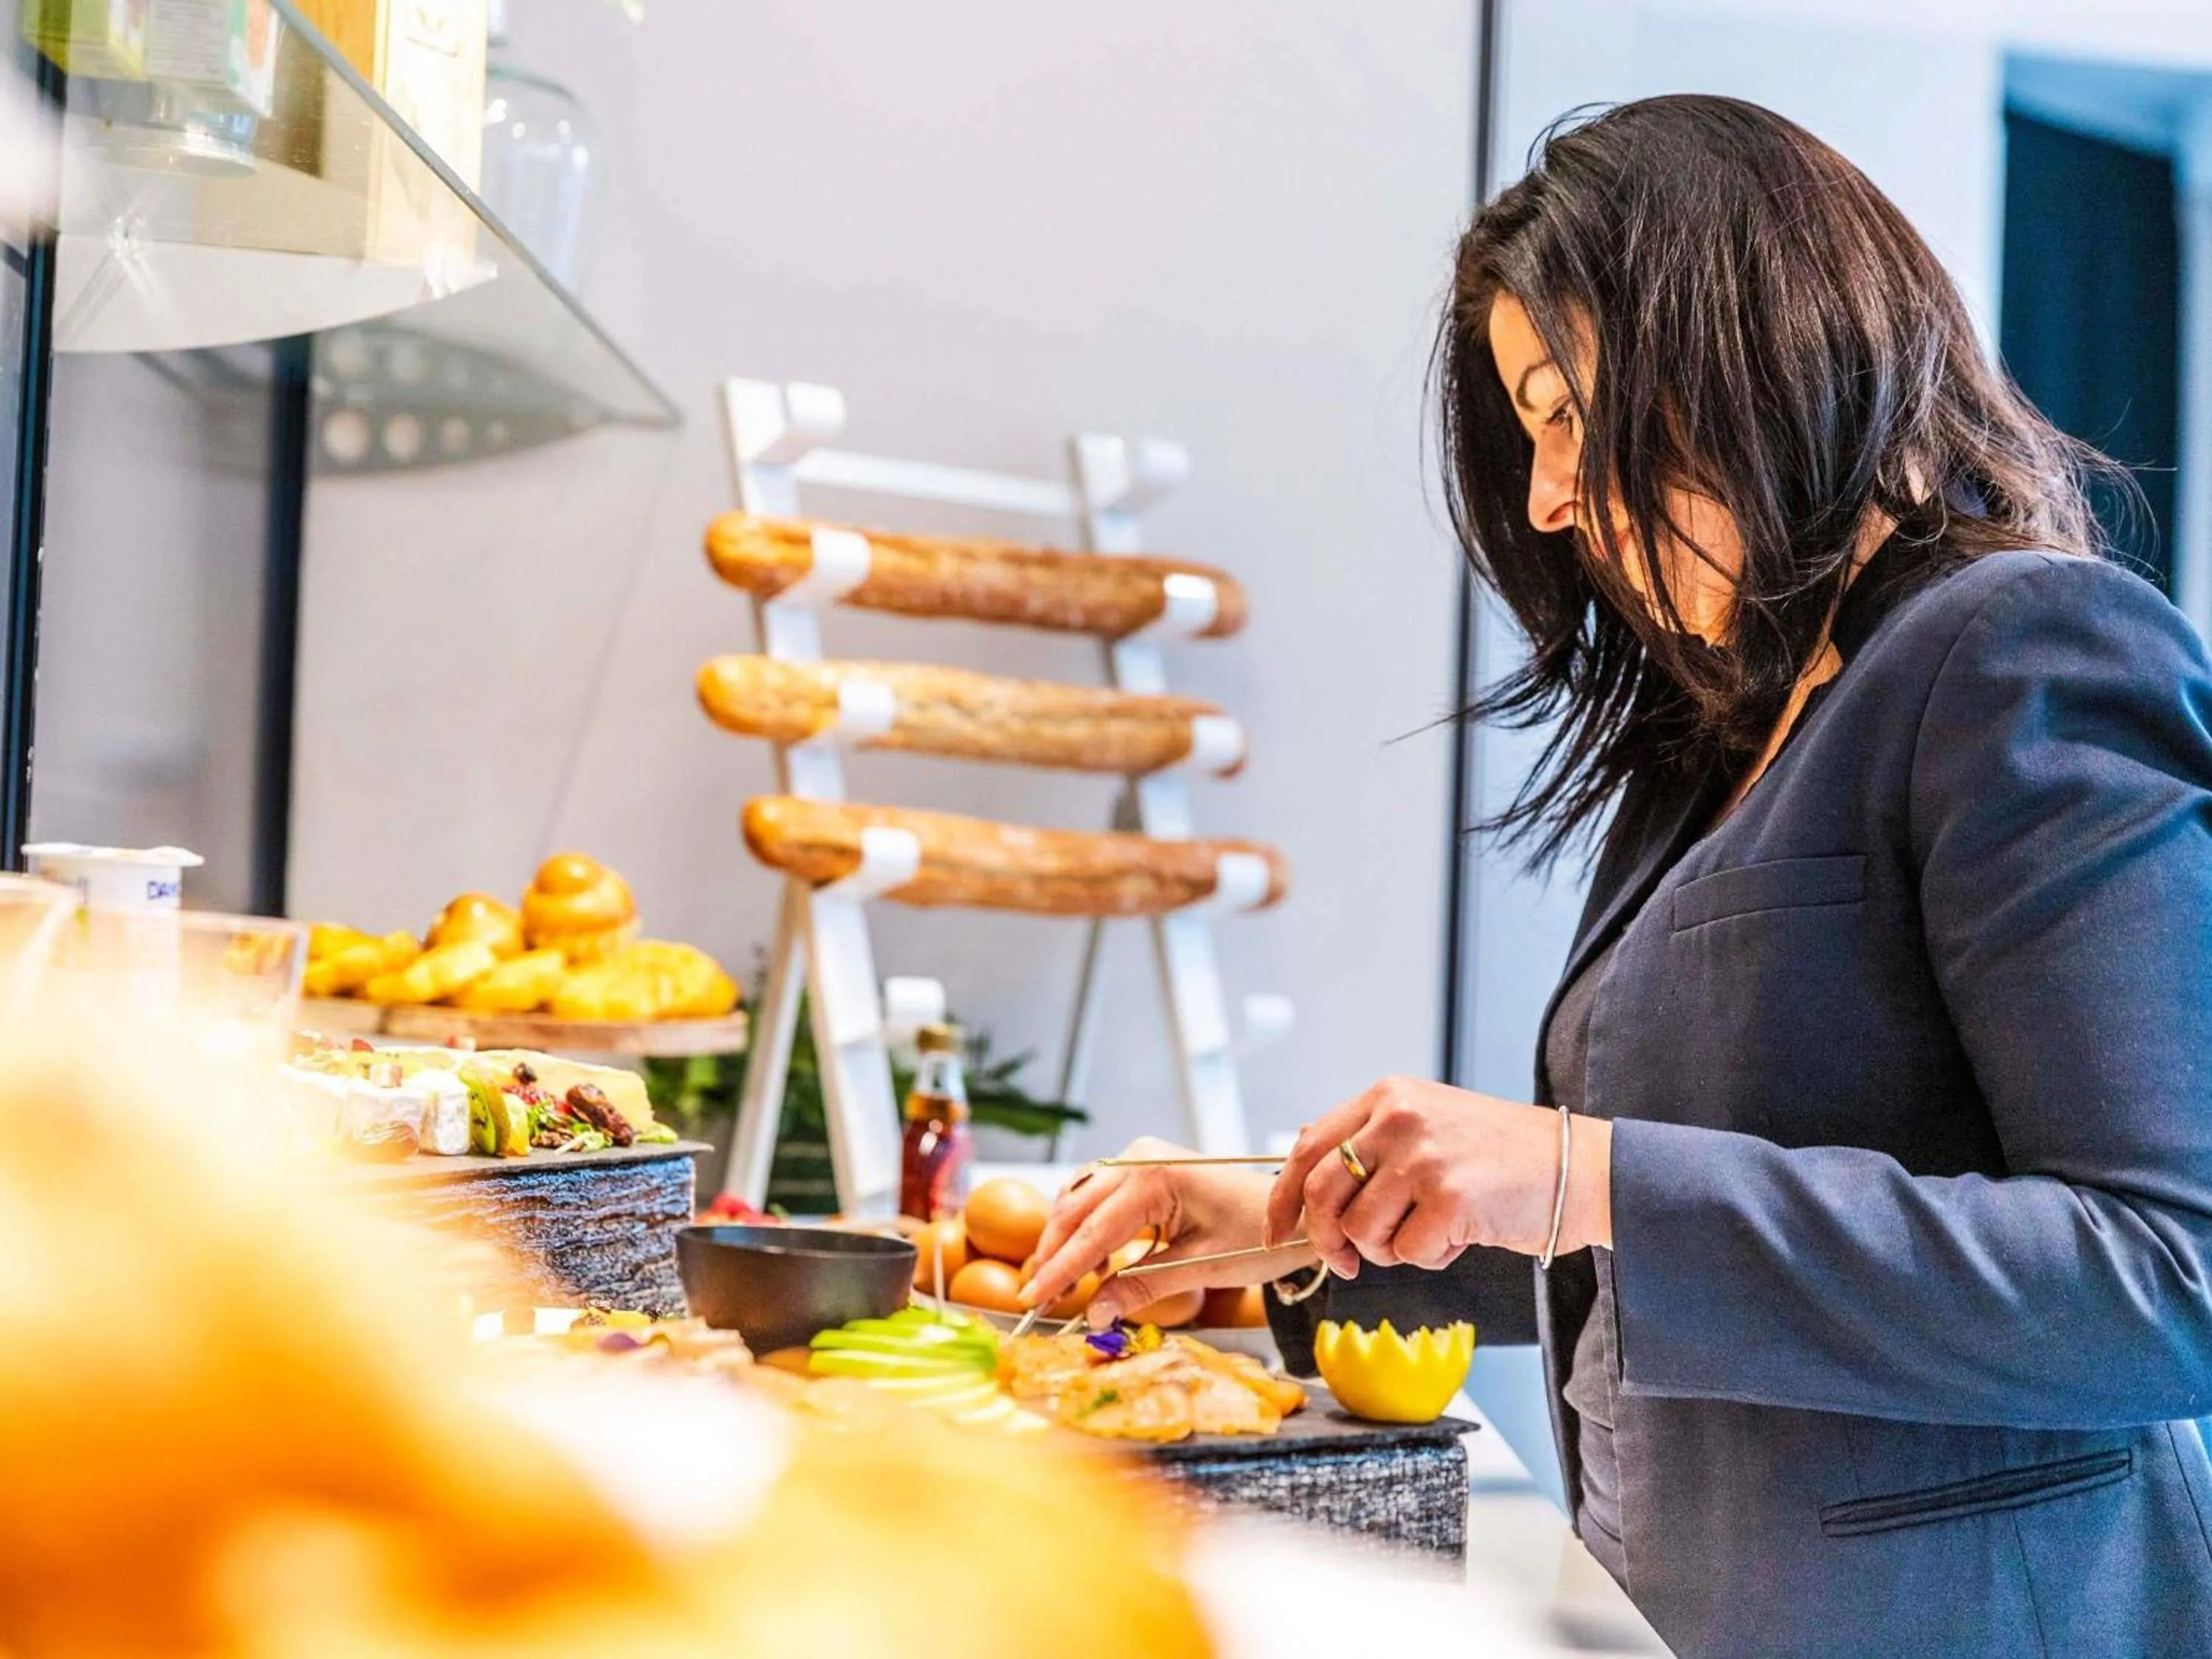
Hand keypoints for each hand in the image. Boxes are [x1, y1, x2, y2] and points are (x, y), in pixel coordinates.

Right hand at [1022, 1137, 1318, 1326]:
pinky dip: (1086, 1227)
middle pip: (1074, 1209)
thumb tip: (1094, 1314)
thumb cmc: (1258, 1237)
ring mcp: (1139, 1157)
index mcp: (1155, 1176)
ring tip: (1062, 1285)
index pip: (1092, 1231)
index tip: (1031, 1300)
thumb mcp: (1201, 1268)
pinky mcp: (1142, 1167)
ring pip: (1079, 1199)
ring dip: (1066, 1240)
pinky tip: (1094, 1263)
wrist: (1293, 1212)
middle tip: (1037, 1299)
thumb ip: (1143, 1288)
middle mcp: (1139, 1157)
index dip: (1059, 1270)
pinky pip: (1097, 1195)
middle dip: (1053, 1255)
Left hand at [1265, 1076, 1611, 1278]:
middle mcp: (1399, 1118)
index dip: (1284, 1197)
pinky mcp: (1451, 1197)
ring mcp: (1424, 1156)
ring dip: (1389, 1250)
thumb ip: (1372, 1146)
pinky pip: (1407, 1253)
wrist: (1579, 1166)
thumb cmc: (1501, 1157)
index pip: (1309, 1148)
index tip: (1276, 1231)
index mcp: (1388, 1096)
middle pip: (1322, 1194)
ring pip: (1362, 1231)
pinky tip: (1461, 1236)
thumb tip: (1307, 1194)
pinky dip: (1430, 1257)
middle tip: (1346, 1262)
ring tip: (1431, 1231)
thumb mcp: (1428, 1126)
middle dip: (1325, 1240)